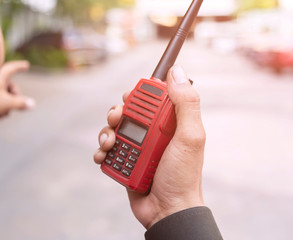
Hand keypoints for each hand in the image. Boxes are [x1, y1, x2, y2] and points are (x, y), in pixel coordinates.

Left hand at [0, 60, 35, 117]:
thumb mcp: (6, 104)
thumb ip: (20, 104)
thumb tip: (32, 104)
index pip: (12, 68)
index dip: (20, 67)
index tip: (26, 65)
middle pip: (7, 84)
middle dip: (14, 96)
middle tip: (16, 106)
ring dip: (5, 103)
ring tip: (4, 115)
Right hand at [94, 65, 205, 228]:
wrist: (168, 210)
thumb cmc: (182, 175)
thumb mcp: (190, 137)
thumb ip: (186, 104)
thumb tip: (176, 72)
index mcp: (170, 124)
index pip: (152, 99)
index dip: (139, 94)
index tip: (131, 96)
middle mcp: (153, 133)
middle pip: (128, 112)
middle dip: (117, 112)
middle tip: (116, 118)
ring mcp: (138, 148)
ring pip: (114, 129)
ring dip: (106, 132)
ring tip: (109, 144)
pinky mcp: (126, 162)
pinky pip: (108, 150)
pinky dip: (101, 151)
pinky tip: (103, 156)